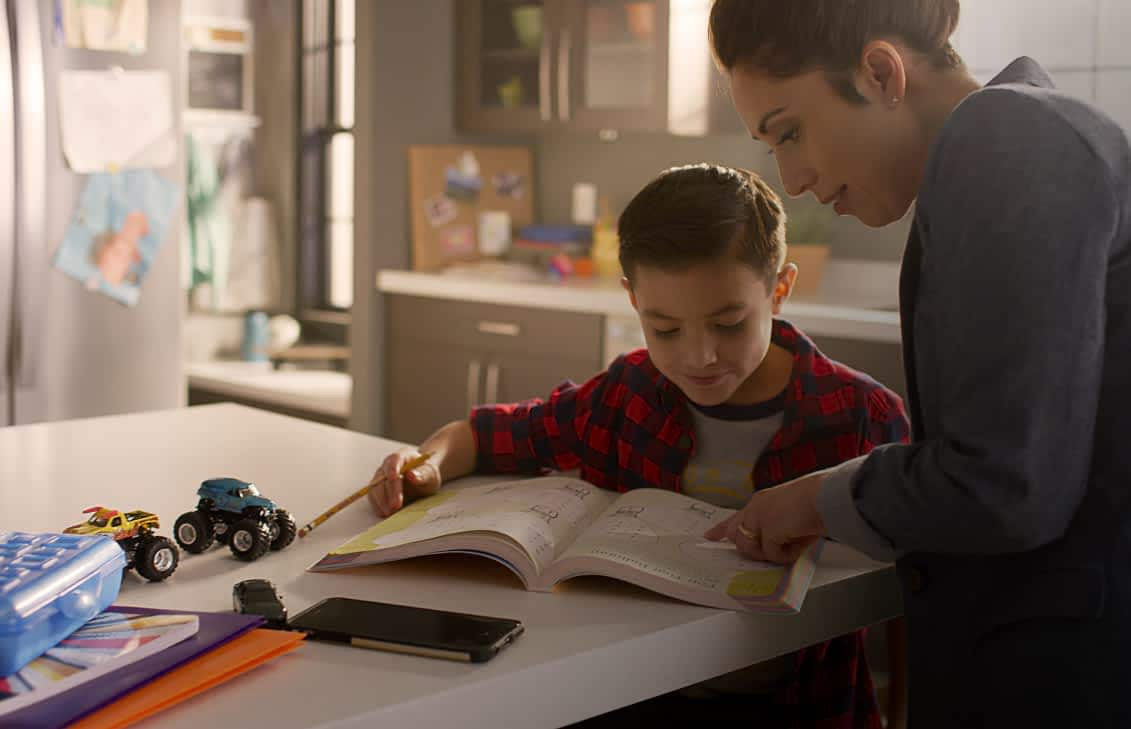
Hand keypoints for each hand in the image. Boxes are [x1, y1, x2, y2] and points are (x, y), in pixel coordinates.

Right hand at [367, 449, 441, 516]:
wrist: (422, 479)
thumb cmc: (427, 474)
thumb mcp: (431, 474)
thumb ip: (423, 474)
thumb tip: (411, 475)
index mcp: (402, 456)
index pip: (394, 460)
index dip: (393, 469)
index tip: (394, 479)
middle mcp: (388, 465)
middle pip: (384, 477)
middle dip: (389, 492)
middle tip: (396, 506)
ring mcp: (381, 477)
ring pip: (375, 487)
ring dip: (381, 501)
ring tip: (390, 512)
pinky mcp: (378, 489)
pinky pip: (373, 496)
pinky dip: (377, 505)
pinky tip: (384, 513)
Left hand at [704, 471, 827, 563]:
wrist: (826, 496)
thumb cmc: (817, 503)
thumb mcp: (790, 514)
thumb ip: (776, 527)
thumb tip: (774, 547)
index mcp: (761, 502)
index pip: (735, 518)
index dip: (721, 529)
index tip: (709, 537)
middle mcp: (755, 508)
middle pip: (738, 537)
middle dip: (753, 549)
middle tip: (778, 547)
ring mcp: (758, 518)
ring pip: (751, 549)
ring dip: (772, 553)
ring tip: (793, 540)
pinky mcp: (767, 530)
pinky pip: (772, 555)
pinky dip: (787, 555)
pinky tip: (799, 541)